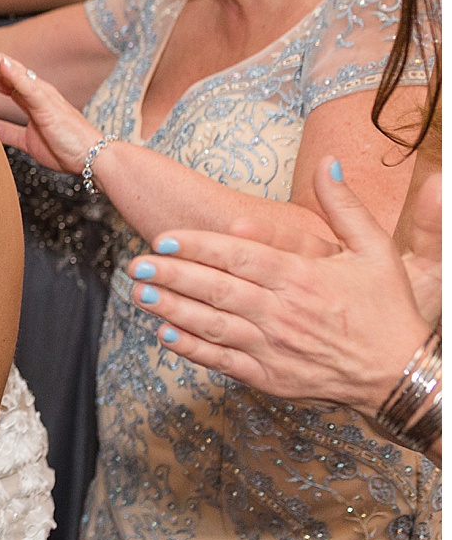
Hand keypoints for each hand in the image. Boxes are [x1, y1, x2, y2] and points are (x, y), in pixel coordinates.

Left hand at [0, 35, 96, 173]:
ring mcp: (41, 94)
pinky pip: (29, 87)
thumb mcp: (26, 140)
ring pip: (8, 70)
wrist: (92, 158)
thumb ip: (7, 131)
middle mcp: (33, 90)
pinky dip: (14, 74)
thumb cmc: (64, 148)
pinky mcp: (49, 105)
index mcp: (27, 97)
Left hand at [127, 158, 434, 417]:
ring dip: (172, 309)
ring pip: (212, 325)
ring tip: (139, 295)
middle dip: (173, 276)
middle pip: (217, 289)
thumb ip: (344, 206)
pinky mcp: (271, 378)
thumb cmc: (387, 309)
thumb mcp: (375, 250)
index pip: (239, 257)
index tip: (164, 238)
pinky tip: (165, 334)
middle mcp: (283, 312)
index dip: (198, 246)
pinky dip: (192, 348)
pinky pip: (223, 361)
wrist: (404, 374)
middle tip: (136, 264)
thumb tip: (328, 162)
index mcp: (303, 277)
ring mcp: (274, 348)